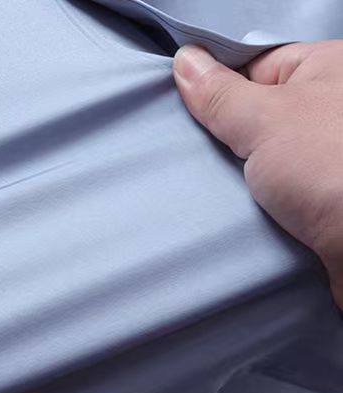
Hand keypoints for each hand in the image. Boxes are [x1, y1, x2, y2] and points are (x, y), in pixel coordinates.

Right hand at [173, 41, 342, 307]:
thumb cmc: (337, 170)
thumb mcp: (264, 118)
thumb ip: (220, 93)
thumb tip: (187, 62)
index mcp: (331, 69)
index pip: (256, 66)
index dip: (217, 88)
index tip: (188, 110)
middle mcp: (333, 110)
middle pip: (255, 113)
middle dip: (223, 137)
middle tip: (196, 152)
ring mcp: (327, 157)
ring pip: (260, 157)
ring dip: (236, 175)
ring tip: (214, 184)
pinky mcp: (320, 197)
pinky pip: (272, 191)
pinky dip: (252, 202)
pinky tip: (235, 208)